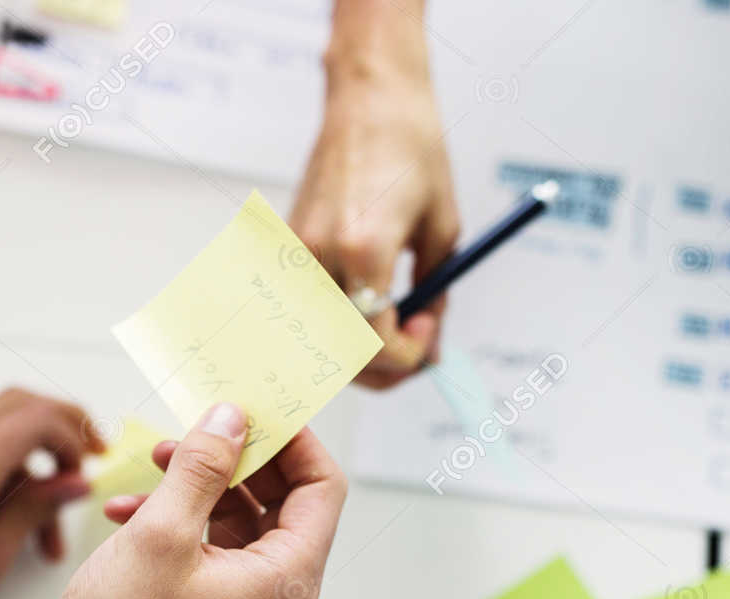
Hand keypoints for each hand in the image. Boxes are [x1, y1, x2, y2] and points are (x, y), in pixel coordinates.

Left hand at [0, 389, 99, 598]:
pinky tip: (16, 521)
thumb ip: (34, 510)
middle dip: (59, 429)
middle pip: (16, 404)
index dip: (73, 433)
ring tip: (47, 528)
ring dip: (32, 461)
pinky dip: (4, 471)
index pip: (33, 417)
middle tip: (85, 466)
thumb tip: (75, 481)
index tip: (94, 462)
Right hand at [26, 403, 345, 598]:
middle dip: (234, 461)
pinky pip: (215, 562)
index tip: (254, 405)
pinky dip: (182, 530)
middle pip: (282, 508)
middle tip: (191, 427)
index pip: (321, 490)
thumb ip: (202, 466)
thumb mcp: (160, 532)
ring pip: (241, 532)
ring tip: (148, 468)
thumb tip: (233, 418)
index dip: (292, 440)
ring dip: (199, 491)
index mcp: (287, 583)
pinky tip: (129, 513)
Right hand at [291, 25, 458, 387]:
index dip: (407, 357)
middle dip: (381, 367)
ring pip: (318, 336)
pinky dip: (334, 322)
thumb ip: (434, 292)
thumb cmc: (414, 153)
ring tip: (393, 327)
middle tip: (413, 350)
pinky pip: (305, 307)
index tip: (429, 339)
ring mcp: (295, 251)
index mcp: (364, 249)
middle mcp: (320, 254)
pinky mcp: (286, 245)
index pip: (373, 342)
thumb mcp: (443, 229)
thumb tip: (429, 344)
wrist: (370, 101)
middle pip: (338, 353)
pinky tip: (364, 305)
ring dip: (357, 349)